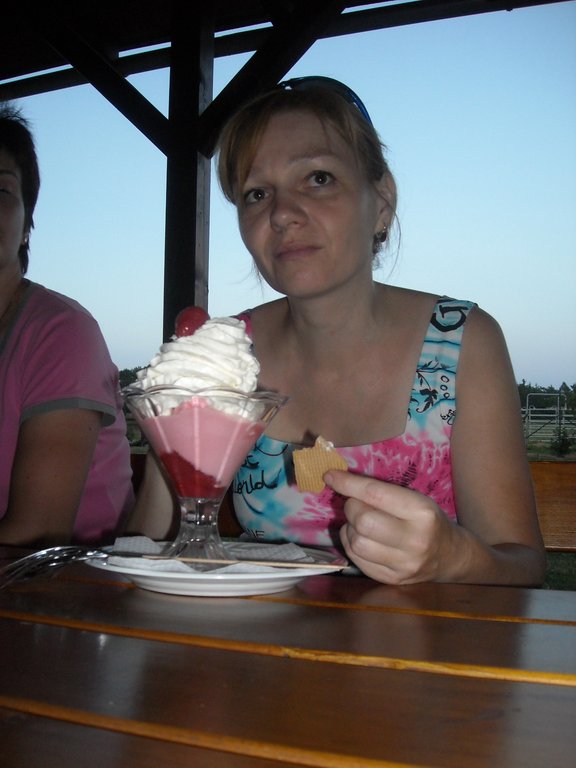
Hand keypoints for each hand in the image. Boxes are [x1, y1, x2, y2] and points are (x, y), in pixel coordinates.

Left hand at [324, 470, 460, 583]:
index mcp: (422, 512)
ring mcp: (404, 564)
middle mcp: (415, 540)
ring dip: (349, 528)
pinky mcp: (392, 579)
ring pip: (356, 543)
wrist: (450, 556)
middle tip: (356, 504)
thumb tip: (339, 480)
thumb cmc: (427, 520)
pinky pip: (356, 559)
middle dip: (351, 508)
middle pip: (363, 521)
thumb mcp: (415, 498)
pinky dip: (351, 545)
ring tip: (359, 523)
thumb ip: (382, 492)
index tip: (330, 476)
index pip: (376, 494)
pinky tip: (361, 538)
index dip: (348, 484)